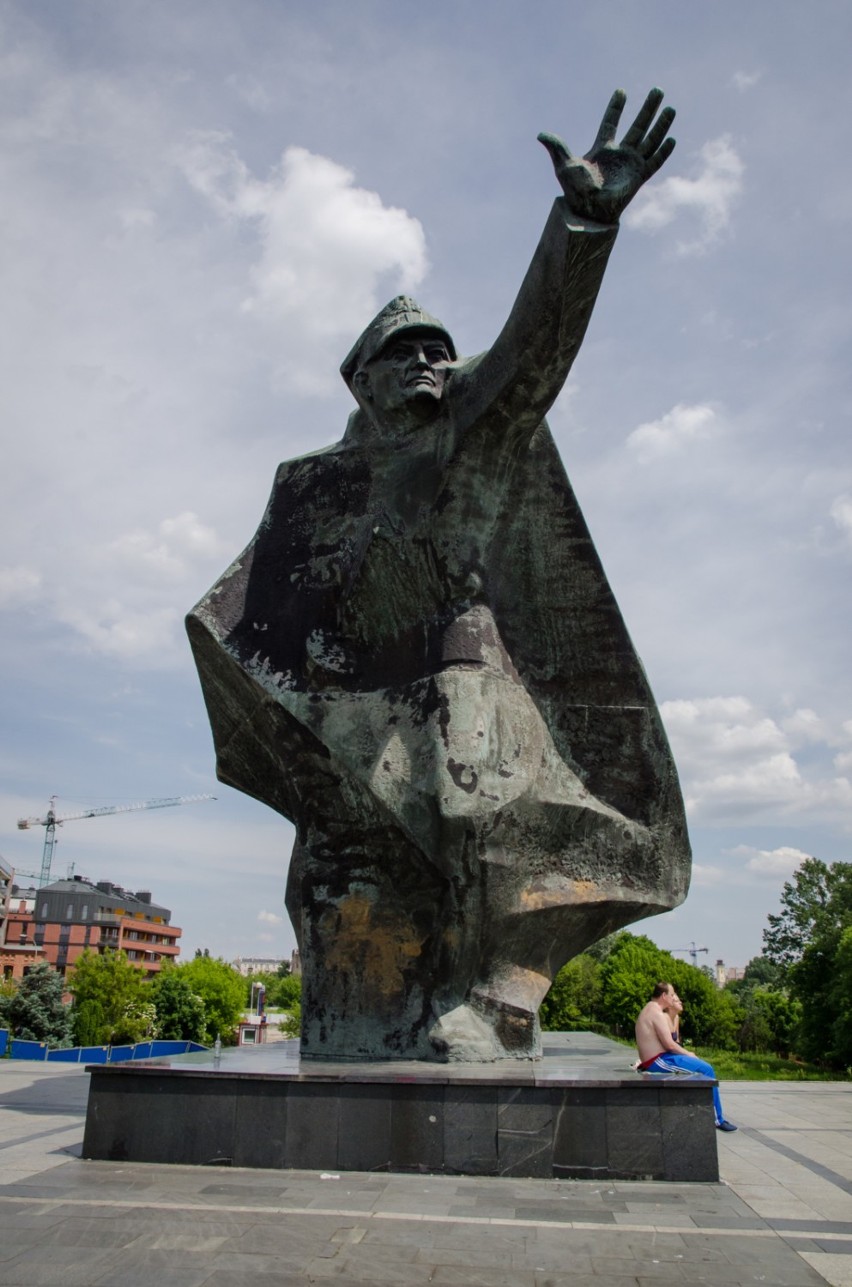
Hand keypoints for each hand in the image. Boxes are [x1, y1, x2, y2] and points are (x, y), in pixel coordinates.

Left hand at [538, 88, 674, 225]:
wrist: (589, 210)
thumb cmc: (575, 190)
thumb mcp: (564, 165)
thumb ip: (557, 147)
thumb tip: (540, 134)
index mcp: (603, 148)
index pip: (611, 123)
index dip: (616, 108)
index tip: (621, 92)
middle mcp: (620, 154)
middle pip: (638, 126)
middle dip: (648, 108)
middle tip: (657, 90)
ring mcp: (631, 164)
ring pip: (650, 139)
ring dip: (661, 124)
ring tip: (671, 108)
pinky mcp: (639, 177)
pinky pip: (655, 162)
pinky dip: (664, 151)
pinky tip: (672, 139)